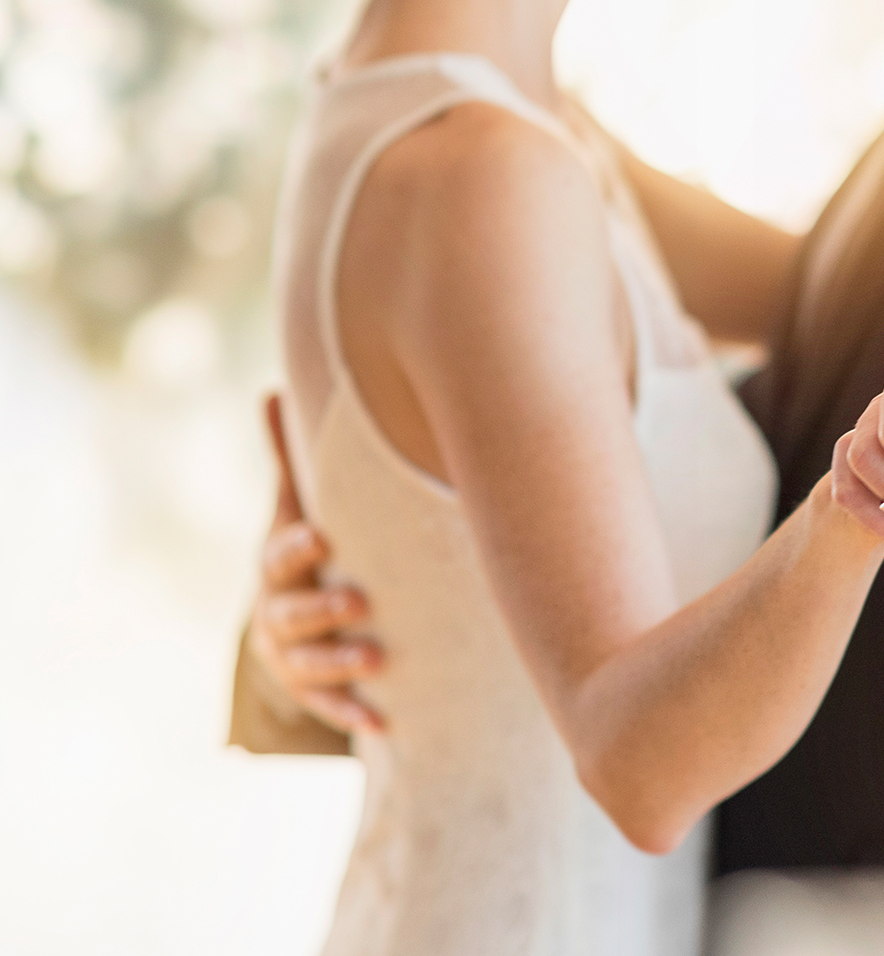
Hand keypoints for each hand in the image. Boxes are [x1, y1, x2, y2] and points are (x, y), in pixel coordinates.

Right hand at [247, 395, 385, 734]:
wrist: (296, 618)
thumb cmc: (310, 546)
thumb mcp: (297, 505)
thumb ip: (290, 458)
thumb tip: (274, 389)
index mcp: (278, 564)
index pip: (280, 556)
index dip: (298, 548)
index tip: (324, 539)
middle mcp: (277, 613)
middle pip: (290, 615)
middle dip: (322, 610)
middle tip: (360, 602)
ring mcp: (290, 657)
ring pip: (308, 665)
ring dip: (340, 665)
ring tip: (377, 661)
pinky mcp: (310, 693)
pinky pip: (328, 708)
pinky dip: (353, 714)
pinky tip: (383, 721)